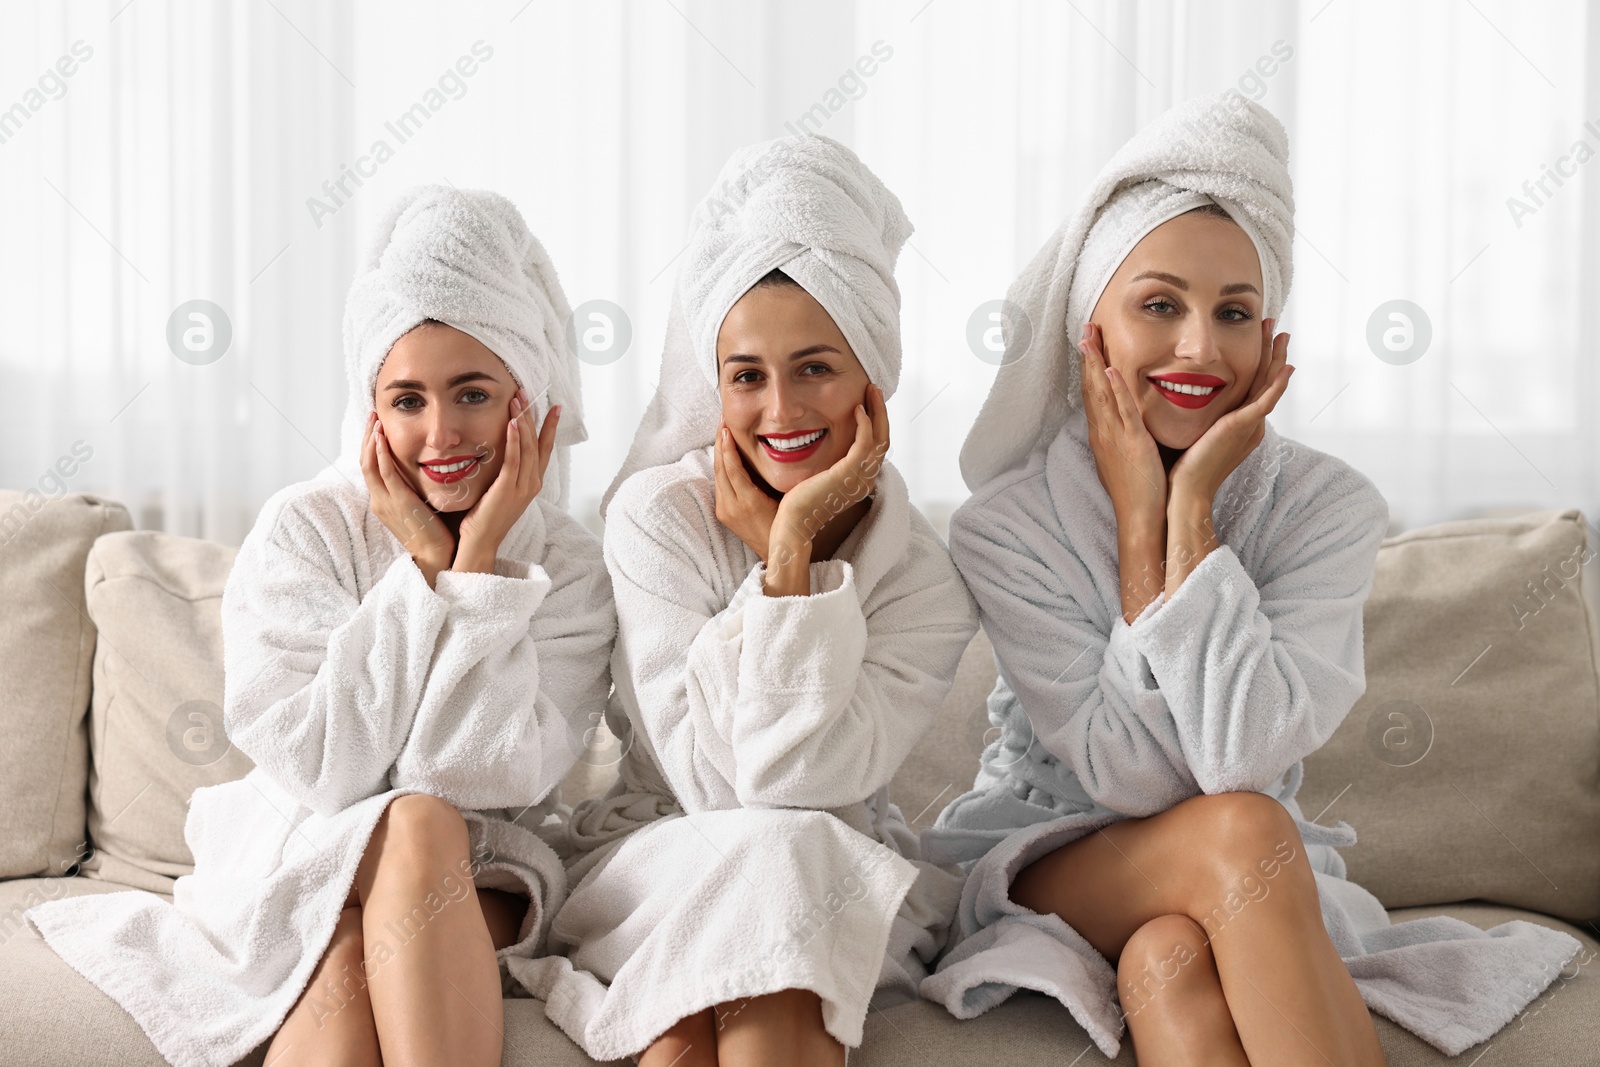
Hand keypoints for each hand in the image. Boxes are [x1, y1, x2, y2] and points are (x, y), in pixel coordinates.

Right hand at [361, 412, 454, 585]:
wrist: (436, 557)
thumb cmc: (434, 533)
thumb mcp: (420, 506)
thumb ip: (416, 489)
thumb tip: (428, 469)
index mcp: (384, 501)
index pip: (372, 467)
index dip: (372, 445)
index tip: (377, 426)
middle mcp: (380, 500)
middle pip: (365, 461)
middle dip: (368, 436)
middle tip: (372, 415)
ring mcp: (385, 501)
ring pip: (370, 465)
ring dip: (371, 440)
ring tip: (375, 420)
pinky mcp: (397, 503)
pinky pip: (384, 474)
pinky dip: (381, 454)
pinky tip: (383, 439)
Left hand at [454, 390, 559, 574]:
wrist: (481, 541)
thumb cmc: (486, 517)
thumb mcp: (500, 490)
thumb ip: (506, 472)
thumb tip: (500, 451)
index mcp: (532, 483)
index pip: (544, 449)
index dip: (549, 427)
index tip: (553, 407)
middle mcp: (532, 483)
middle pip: (537, 442)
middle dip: (533, 416)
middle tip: (527, 393)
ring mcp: (523, 486)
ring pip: (527, 447)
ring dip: (522, 421)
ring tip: (517, 400)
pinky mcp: (508, 488)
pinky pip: (514, 459)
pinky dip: (514, 439)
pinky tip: (511, 423)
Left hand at [713, 423, 779, 561]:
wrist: (778, 553)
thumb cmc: (789, 523)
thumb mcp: (785, 498)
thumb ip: (775, 478)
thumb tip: (775, 449)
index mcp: (748, 502)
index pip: (732, 467)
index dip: (728, 445)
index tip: (727, 426)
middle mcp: (732, 507)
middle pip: (720, 468)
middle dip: (720, 443)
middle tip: (722, 420)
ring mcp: (725, 511)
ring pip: (717, 475)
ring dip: (719, 453)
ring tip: (722, 431)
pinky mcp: (723, 514)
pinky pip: (720, 485)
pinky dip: (721, 467)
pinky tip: (724, 454)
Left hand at [769, 383, 889, 566]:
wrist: (793, 524)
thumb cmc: (799, 503)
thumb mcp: (820, 478)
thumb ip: (829, 463)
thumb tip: (824, 445)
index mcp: (861, 480)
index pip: (877, 446)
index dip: (876, 422)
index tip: (868, 401)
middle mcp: (866, 479)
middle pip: (884, 439)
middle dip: (880, 411)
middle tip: (874, 388)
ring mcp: (860, 477)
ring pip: (880, 437)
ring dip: (876, 411)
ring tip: (870, 391)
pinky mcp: (848, 473)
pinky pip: (864, 442)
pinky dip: (864, 423)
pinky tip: (856, 409)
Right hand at [1079, 323, 1166, 539]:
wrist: (1140, 518)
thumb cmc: (1137, 491)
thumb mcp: (1125, 458)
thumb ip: (1124, 437)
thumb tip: (1126, 423)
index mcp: (1102, 435)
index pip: (1092, 394)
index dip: (1088, 367)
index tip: (1088, 343)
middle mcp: (1103, 432)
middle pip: (1091, 387)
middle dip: (1088, 356)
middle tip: (1085, 328)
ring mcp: (1115, 437)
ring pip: (1101, 394)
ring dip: (1094, 364)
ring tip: (1090, 338)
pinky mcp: (1132, 443)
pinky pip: (1122, 411)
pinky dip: (1116, 389)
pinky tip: (1110, 371)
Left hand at [1168, 318, 1292, 507]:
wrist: (1186, 492)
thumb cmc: (1184, 468)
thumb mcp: (1196, 433)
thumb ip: (1200, 417)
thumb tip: (1185, 399)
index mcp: (1240, 425)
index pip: (1253, 386)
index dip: (1258, 362)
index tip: (1258, 338)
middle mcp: (1250, 425)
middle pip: (1265, 380)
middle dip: (1271, 352)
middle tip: (1276, 327)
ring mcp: (1250, 426)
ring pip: (1269, 385)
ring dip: (1276, 358)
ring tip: (1280, 333)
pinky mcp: (1243, 428)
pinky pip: (1266, 400)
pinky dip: (1277, 384)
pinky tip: (1286, 367)